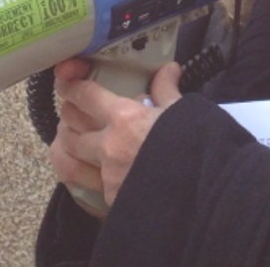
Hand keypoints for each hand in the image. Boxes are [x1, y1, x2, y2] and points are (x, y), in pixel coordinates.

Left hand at [49, 58, 183, 211]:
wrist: (203, 192)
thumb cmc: (195, 146)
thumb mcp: (182, 112)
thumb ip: (167, 90)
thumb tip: (168, 69)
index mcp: (124, 119)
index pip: (84, 96)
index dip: (70, 86)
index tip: (67, 83)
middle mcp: (108, 146)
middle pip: (69, 126)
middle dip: (68, 115)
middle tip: (74, 110)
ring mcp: (107, 176)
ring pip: (67, 158)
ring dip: (66, 145)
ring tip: (71, 140)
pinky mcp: (112, 199)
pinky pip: (85, 183)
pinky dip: (83, 172)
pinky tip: (89, 169)